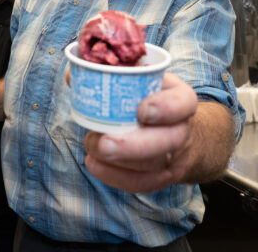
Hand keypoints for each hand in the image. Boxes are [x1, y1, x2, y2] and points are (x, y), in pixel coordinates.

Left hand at [82, 73, 197, 192]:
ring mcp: (175, 156)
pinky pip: (143, 183)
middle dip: (134, 145)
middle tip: (104, 142)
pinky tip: (94, 165)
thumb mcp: (140, 78)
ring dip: (118, 162)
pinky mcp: (163, 176)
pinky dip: (116, 177)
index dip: (166, 108)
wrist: (176, 127)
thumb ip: (110, 73)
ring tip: (91, 147)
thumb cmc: (151, 96)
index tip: (141, 110)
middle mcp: (183, 128)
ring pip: (154, 165)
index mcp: (180, 98)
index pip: (184, 103)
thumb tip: (74, 77)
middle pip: (169, 140)